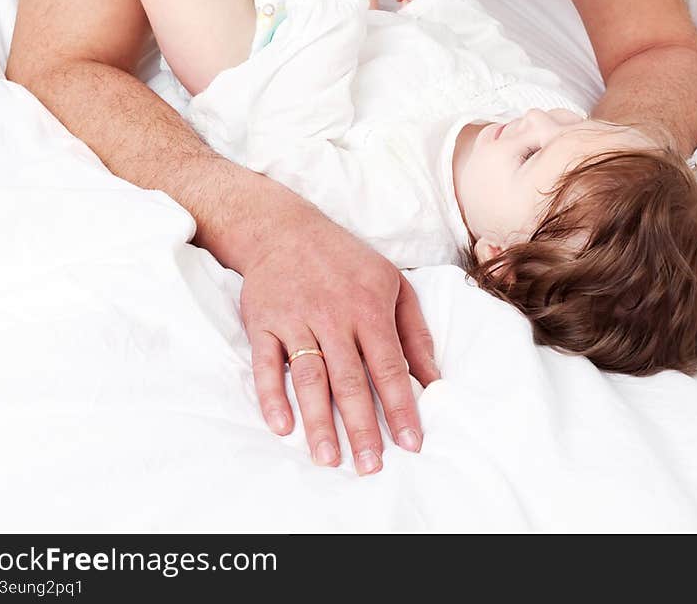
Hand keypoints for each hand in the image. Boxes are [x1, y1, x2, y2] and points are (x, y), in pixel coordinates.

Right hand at [238, 193, 439, 475]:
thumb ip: (415, 332)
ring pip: (309, 378)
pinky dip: (271, 396)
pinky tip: (282, 427)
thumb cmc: (346, 261)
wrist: (285, 229)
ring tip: (329, 458)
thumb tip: (434, 380)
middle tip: (370, 467)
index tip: (412, 443)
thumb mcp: (393, 283)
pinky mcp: (263, 323)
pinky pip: (266, 365)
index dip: (401, 406)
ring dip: (318, 421)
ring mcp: (296, 320)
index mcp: (369, 308)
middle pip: (349, 380)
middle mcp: (333, 316)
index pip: (389, 366)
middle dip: (362, 426)